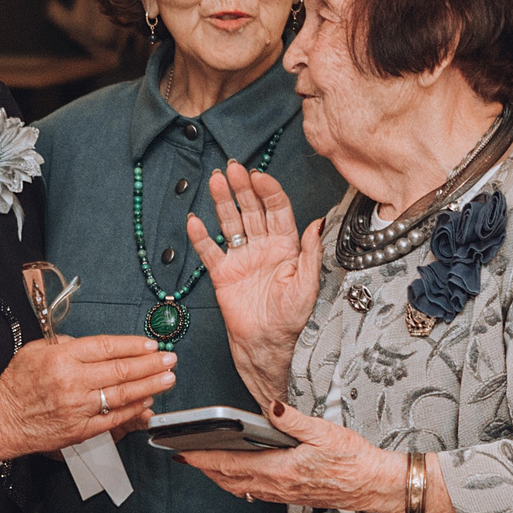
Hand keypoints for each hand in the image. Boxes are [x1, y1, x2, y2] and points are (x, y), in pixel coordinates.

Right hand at [0, 331, 173, 455]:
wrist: (2, 419)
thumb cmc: (17, 385)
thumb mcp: (35, 350)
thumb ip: (66, 344)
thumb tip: (96, 346)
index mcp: (62, 358)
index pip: (107, 347)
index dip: (133, 345)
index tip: (151, 344)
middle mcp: (72, 382)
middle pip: (122, 370)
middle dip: (151, 363)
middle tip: (169, 358)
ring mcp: (78, 407)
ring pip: (123, 394)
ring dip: (150, 385)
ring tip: (168, 378)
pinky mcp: (81, 429)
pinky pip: (115, 418)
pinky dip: (134, 409)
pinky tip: (147, 401)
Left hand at [177, 400, 403, 512]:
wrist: (375, 485)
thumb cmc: (354, 460)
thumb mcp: (326, 432)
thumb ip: (295, 420)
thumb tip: (273, 408)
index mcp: (280, 470)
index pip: (231, 464)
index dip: (203, 459)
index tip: (183, 452)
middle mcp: (277, 486)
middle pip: (228, 479)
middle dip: (203, 468)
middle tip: (183, 456)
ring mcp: (282, 494)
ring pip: (239, 487)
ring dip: (217, 476)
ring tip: (202, 463)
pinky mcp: (289, 495)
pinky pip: (253, 491)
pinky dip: (236, 482)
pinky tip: (235, 474)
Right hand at [184, 161, 321, 405]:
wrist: (270, 344)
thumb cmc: (294, 318)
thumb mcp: (309, 283)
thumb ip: (311, 252)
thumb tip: (317, 223)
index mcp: (287, 247)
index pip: (277, 210)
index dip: (268, 191)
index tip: (259, 176)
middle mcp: (263, 248)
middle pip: (251, 210)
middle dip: (242, 188)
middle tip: (233, 169)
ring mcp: (242, 259)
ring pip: (230, 223)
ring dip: (222, 202)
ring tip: (215, 181)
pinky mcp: (224, 274)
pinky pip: (210, 251)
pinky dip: (201, 237)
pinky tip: (194, 221)